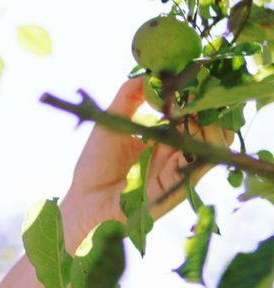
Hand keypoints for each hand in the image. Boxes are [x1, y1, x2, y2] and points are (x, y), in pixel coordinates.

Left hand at [60, 77, 231, 250]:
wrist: (85, 201)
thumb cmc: (95, 164)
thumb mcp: (112, 121)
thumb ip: (129, 96)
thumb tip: (149, 72)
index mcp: (163, 137)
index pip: (193, 113)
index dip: (198, 96)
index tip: (195, 78)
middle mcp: (176, 152)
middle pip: (212, 126)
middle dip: (210, 107)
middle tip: (199, 92)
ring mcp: (179, 169)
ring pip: (215, 143)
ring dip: (211, 123)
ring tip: (195, 108)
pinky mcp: (178, 185)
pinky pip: (201, 163)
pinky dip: (202, 143)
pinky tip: (192, 127)